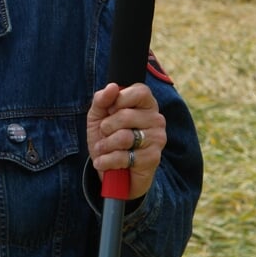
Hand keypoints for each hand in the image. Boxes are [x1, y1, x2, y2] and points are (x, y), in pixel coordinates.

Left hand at [86, 81, 165, 200]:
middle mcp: (156, 119)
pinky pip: (124, 157)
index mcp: (146, 103)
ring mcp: (157, 139)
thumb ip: (102, 99)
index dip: (119, 99)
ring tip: (103, 149)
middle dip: (106, 127)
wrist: (111, 169)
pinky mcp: (153, 158)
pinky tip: (104, 162)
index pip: (140, 91)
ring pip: (124, 137)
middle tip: (105, 134)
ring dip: (105, 145)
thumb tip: (112, 87)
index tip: (110, 110)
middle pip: (125, 115)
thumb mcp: (98, 115)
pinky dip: (107, 161)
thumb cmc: (107, 137)